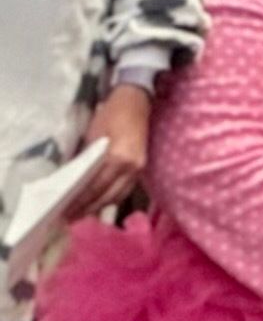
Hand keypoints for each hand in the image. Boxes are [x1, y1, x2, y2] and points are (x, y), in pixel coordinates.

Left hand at [71, 84, 151, 218]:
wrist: (136, 101)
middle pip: (108, 196)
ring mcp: (139, 169)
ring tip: (81, 214)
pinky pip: (124, 189)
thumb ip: (84, 159)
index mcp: (119, 158)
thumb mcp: (92, 136)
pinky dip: (111, 198)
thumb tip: (69, 181)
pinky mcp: (141, 168)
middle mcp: (132, 168)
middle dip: (88, 209)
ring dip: (100, 206)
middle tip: (69, 218)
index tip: (64, 211)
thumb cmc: (110, 114)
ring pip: (118, 196)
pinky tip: (98, 202)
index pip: (96, 187)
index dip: (80, 201)